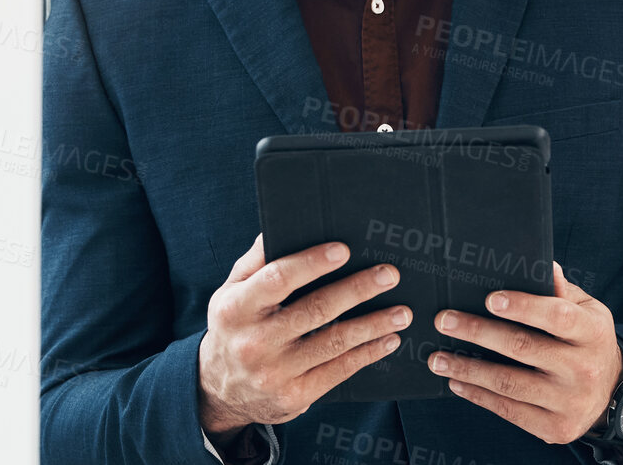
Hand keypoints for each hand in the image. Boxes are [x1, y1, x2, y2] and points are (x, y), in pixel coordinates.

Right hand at [197, 234, 411, 436]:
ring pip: (333, 342)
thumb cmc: (235, 327)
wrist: (220, 391)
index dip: (312, 263)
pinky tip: (388, 339)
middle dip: (357, 290)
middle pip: (314, 310)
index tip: (344, 249)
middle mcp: (253, 342)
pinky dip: (367, 353)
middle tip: (389, 275)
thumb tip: (278, 226)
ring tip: (402, 311)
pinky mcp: (294, 396)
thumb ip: (256, 261)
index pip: (277, 279)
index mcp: (236, 308)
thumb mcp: (231, 291)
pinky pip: (338, 371)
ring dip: (373, 325)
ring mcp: (274, 373)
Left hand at [428, 262, 622, 444]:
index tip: (489, 299)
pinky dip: (478, 396)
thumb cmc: (589, 341)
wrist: (612, 393)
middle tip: (444, 321)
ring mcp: (569, 401)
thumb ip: (562, 291)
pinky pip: (509, 411)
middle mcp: (584, 368)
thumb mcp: (587, 311)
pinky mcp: (555, 428)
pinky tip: (457, 382)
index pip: (557, 316)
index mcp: (593, 332)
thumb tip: (545, 265)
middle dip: (478, 332)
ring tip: (438, 358)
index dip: (523, 306)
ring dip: (468, 368)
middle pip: (523, 347)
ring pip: (509, 383)